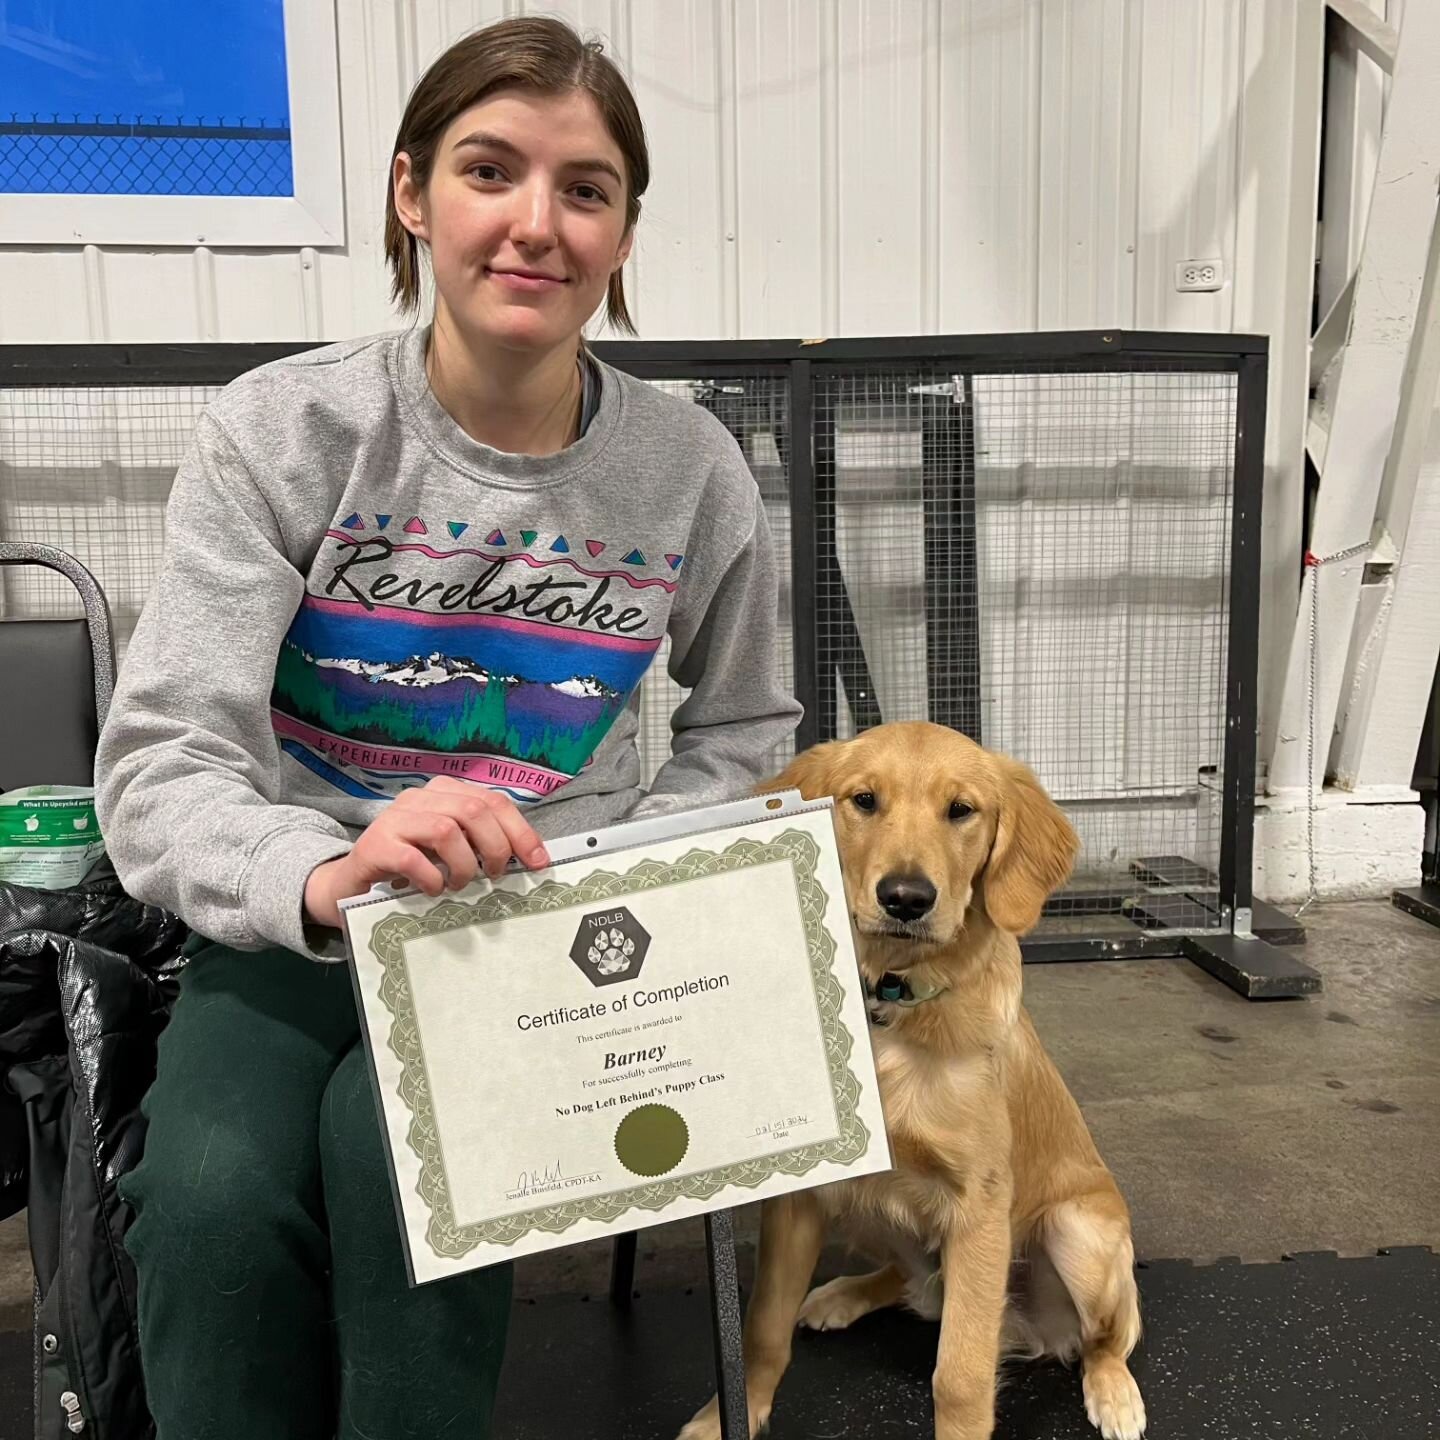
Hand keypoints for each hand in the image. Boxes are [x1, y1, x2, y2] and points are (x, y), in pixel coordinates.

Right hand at [303, 777, 548, 927]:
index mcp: (444, 793)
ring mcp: (394, 819)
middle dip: (495, 847)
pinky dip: (432, 878)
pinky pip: (412, 858)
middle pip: (474, 810)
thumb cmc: (411, 866)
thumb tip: (530, 856)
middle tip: (494, 875)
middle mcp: (418, 798)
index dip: (521, 831)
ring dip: (463, 865)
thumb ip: (482, 842)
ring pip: (446, 830)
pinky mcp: (375, 845)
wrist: (352, 883)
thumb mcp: (451, 849)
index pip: (493, 801)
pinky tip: (434, 889)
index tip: (538, 862)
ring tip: (460, 884)